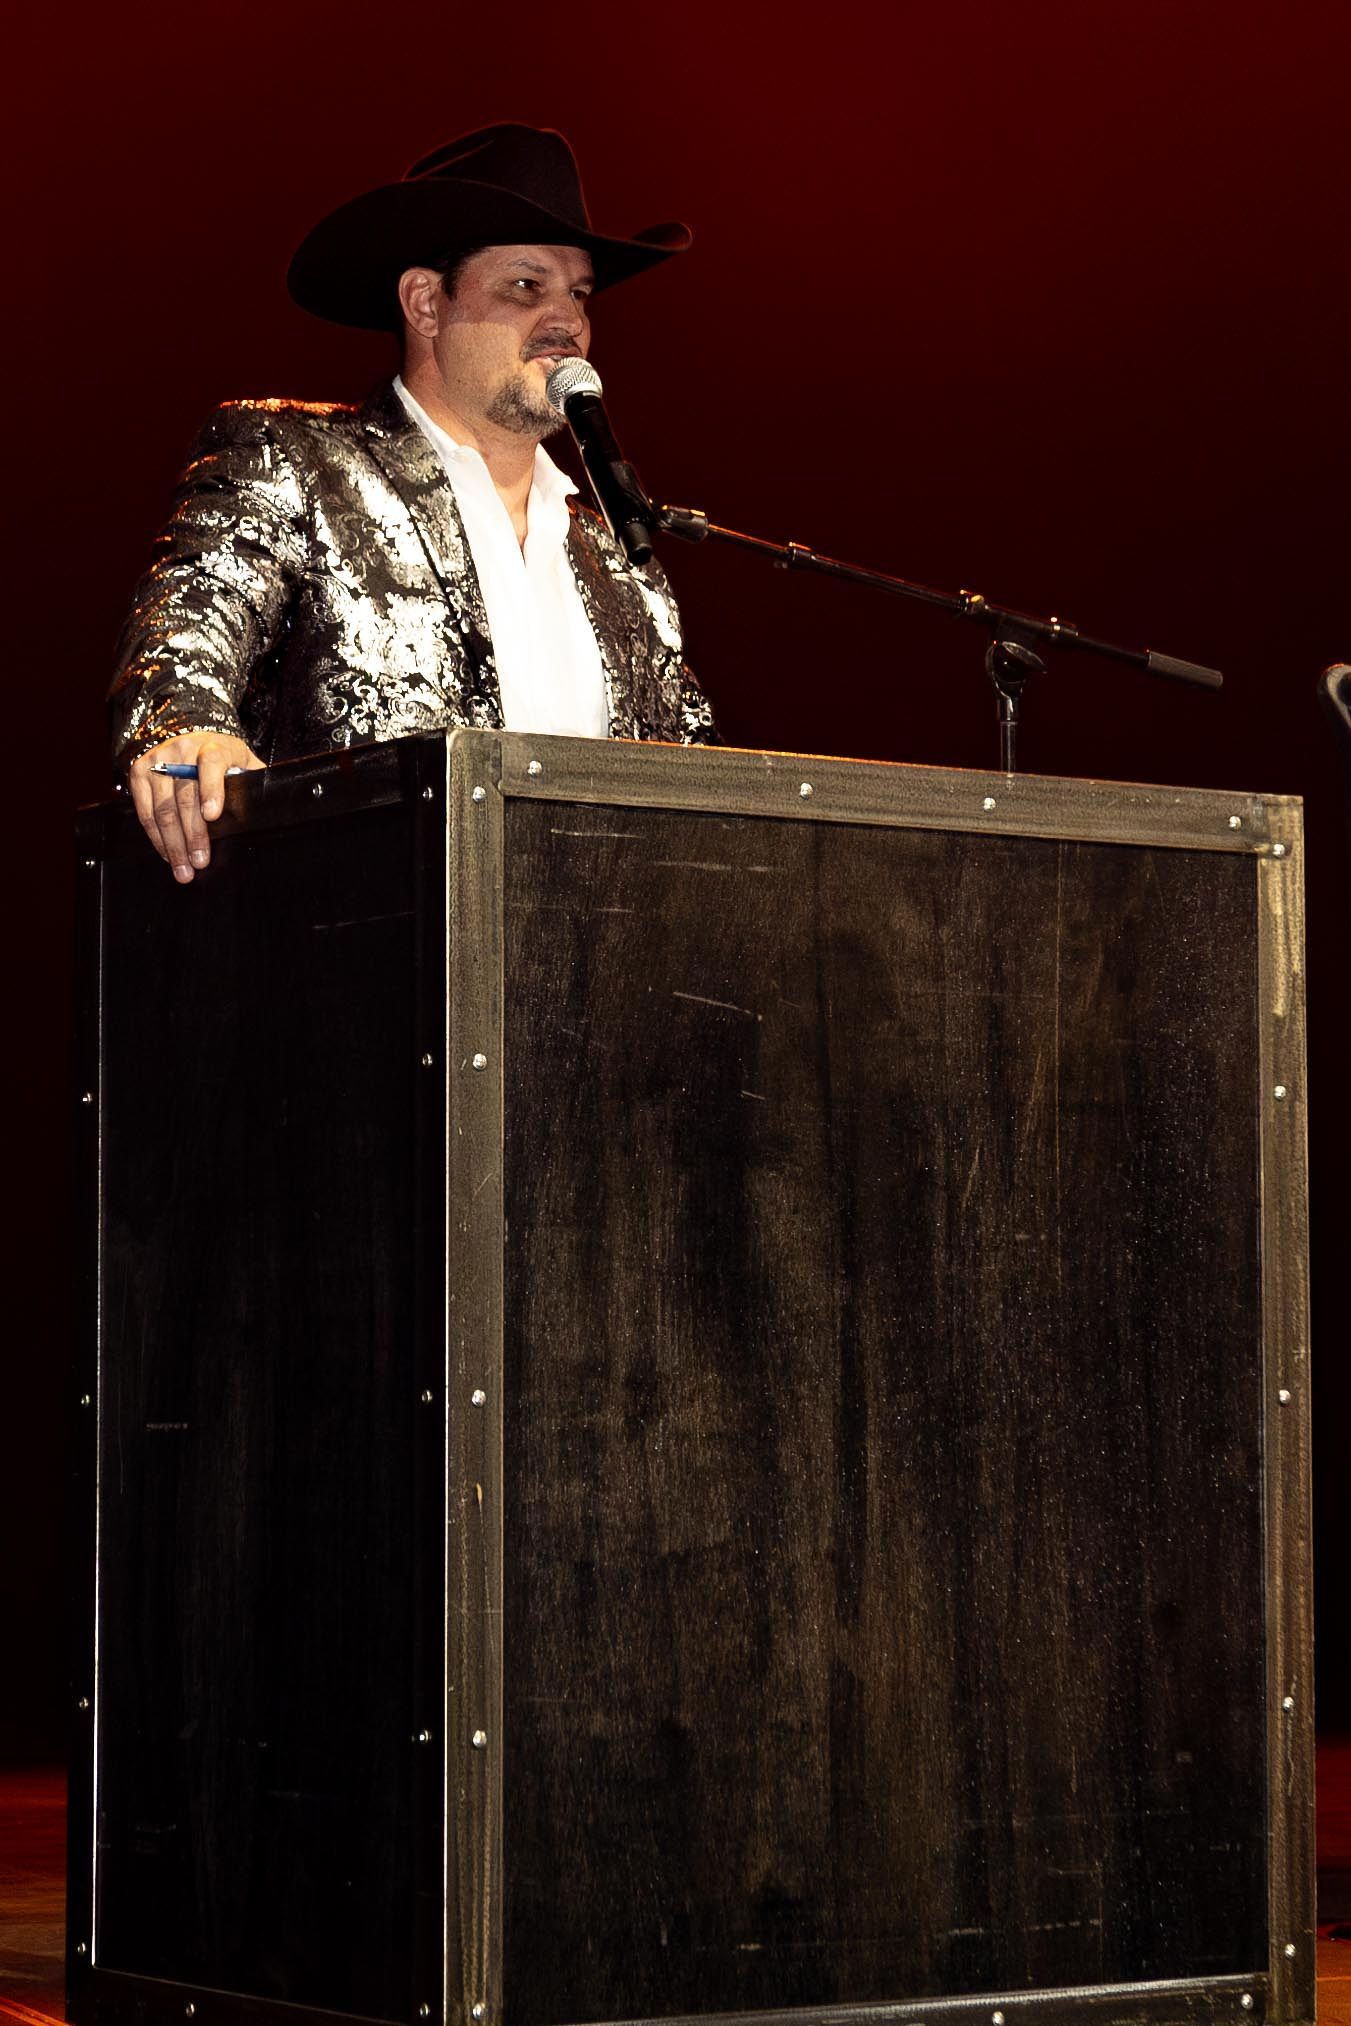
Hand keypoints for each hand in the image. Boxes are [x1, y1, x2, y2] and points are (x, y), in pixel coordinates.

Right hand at [128, 732, 264, 881]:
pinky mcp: (139, 774)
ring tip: (184, 869)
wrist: (184, 733)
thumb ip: (254, 779)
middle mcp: (182, 752)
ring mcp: (158, 762)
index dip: (212, 790)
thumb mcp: (241, 760)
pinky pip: (145, 812)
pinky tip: (168, 855)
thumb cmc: (220, 756)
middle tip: (200, 862)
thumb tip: (273, 806)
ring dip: (173, 844)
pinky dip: (157, 838)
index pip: (211, 765)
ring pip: (163, 809)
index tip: (212, 816)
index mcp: (213, 747)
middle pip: (185, 797)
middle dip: (193, 834)